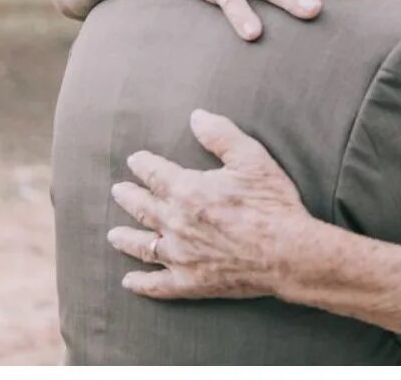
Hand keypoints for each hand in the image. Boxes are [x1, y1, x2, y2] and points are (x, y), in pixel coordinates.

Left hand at [108, 109, 310, 299]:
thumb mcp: (251, 158)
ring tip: (113, 234)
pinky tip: (130, 281)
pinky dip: (142, 283)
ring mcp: (181, 256)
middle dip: (129, 197)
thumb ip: (221, 135)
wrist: (287, 253)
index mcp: (188, 191)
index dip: (143, 165)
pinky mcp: (191, 282)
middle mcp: (176, 223)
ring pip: (143, 246)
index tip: (135, 160)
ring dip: (126, 238)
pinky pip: (158, 284)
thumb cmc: (272, 204)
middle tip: (118, 191)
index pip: (156, 173)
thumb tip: (196, 117)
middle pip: (143, 207)